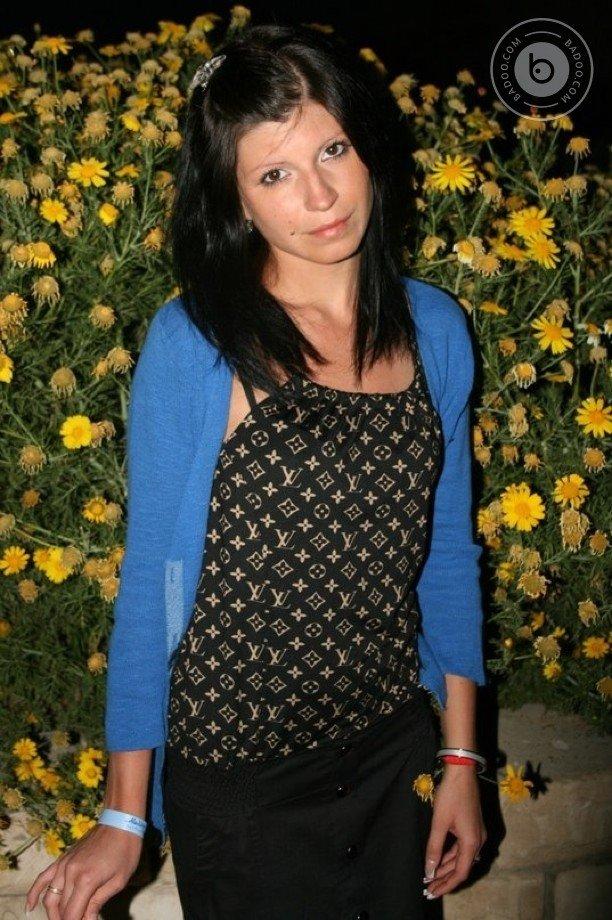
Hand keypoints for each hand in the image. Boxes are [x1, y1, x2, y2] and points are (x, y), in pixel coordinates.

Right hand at [25, 823, 142, 918]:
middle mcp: (70, 873)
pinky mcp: (61, 859)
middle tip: (81, 919)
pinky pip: (42, 878)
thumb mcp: (119, 880)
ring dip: (54, 914)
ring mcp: (63, 865)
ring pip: (50, 898)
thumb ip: (98, 902)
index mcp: (86, 880)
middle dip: (69, 919)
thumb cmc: (125, 851)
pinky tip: (29, 907)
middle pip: (61, 909)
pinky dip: (34, 894)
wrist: (120, 822)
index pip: (72, 915)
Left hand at [422, 766, 486, 898]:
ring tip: (431, 876)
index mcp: (472, 842)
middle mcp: (478, 841)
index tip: (433, 892)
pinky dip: (451, 855)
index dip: (446, 885)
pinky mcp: (472, 826)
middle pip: (461, 867)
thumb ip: (434, 847)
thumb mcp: (439, 822)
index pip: (460, 872)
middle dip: (445, 878)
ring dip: (447, 867)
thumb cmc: (451, 795)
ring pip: (461, 857)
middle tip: (429, 888)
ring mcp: (476, 833)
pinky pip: (462, 847)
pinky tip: (440, 859)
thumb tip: (429, 869)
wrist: (462, 772)